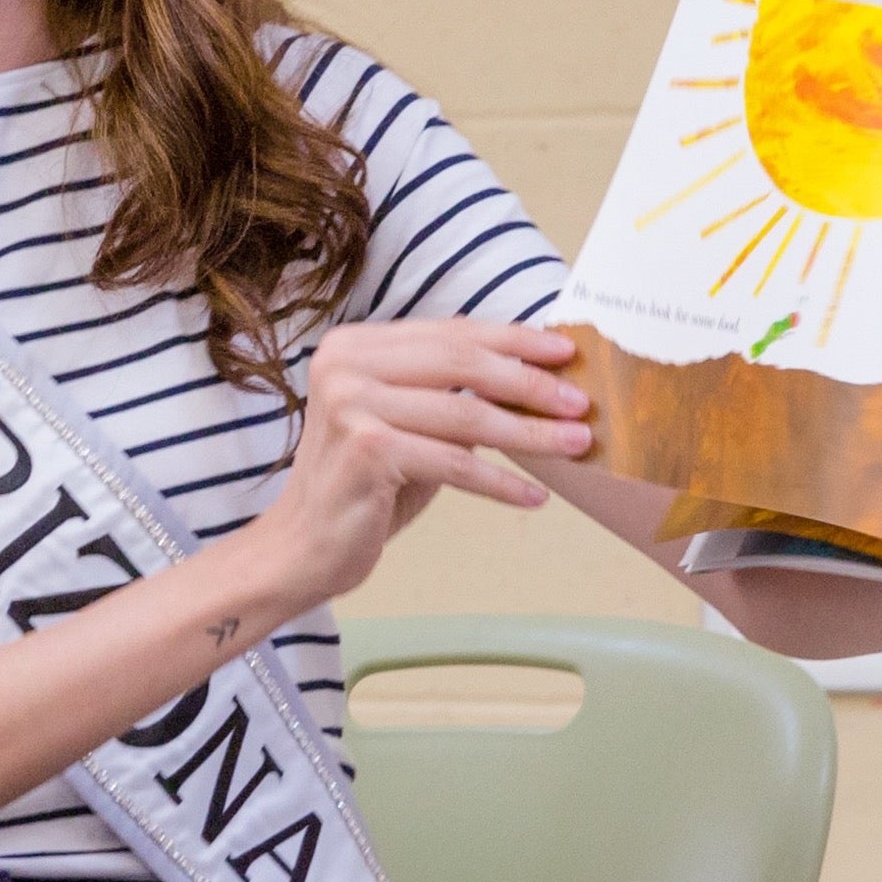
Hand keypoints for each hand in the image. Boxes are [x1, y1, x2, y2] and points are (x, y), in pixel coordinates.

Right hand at [251, 319, 590, 610]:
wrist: (300, 548)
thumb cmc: (362, 489)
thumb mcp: (406, 427)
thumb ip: (450, 397)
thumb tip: (535, 381)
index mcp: (355, 346)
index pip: (450, 333)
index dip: (514, 340)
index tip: (566, 351)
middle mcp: (346, 365)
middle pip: (462, 364)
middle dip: (530, 383)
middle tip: (581, 403)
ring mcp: (351, 405)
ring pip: (466, 415)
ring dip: (530, 433)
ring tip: (576, 445)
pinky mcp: (366, 450)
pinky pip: (455, 464)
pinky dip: (500, 482)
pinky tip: (534, 496)